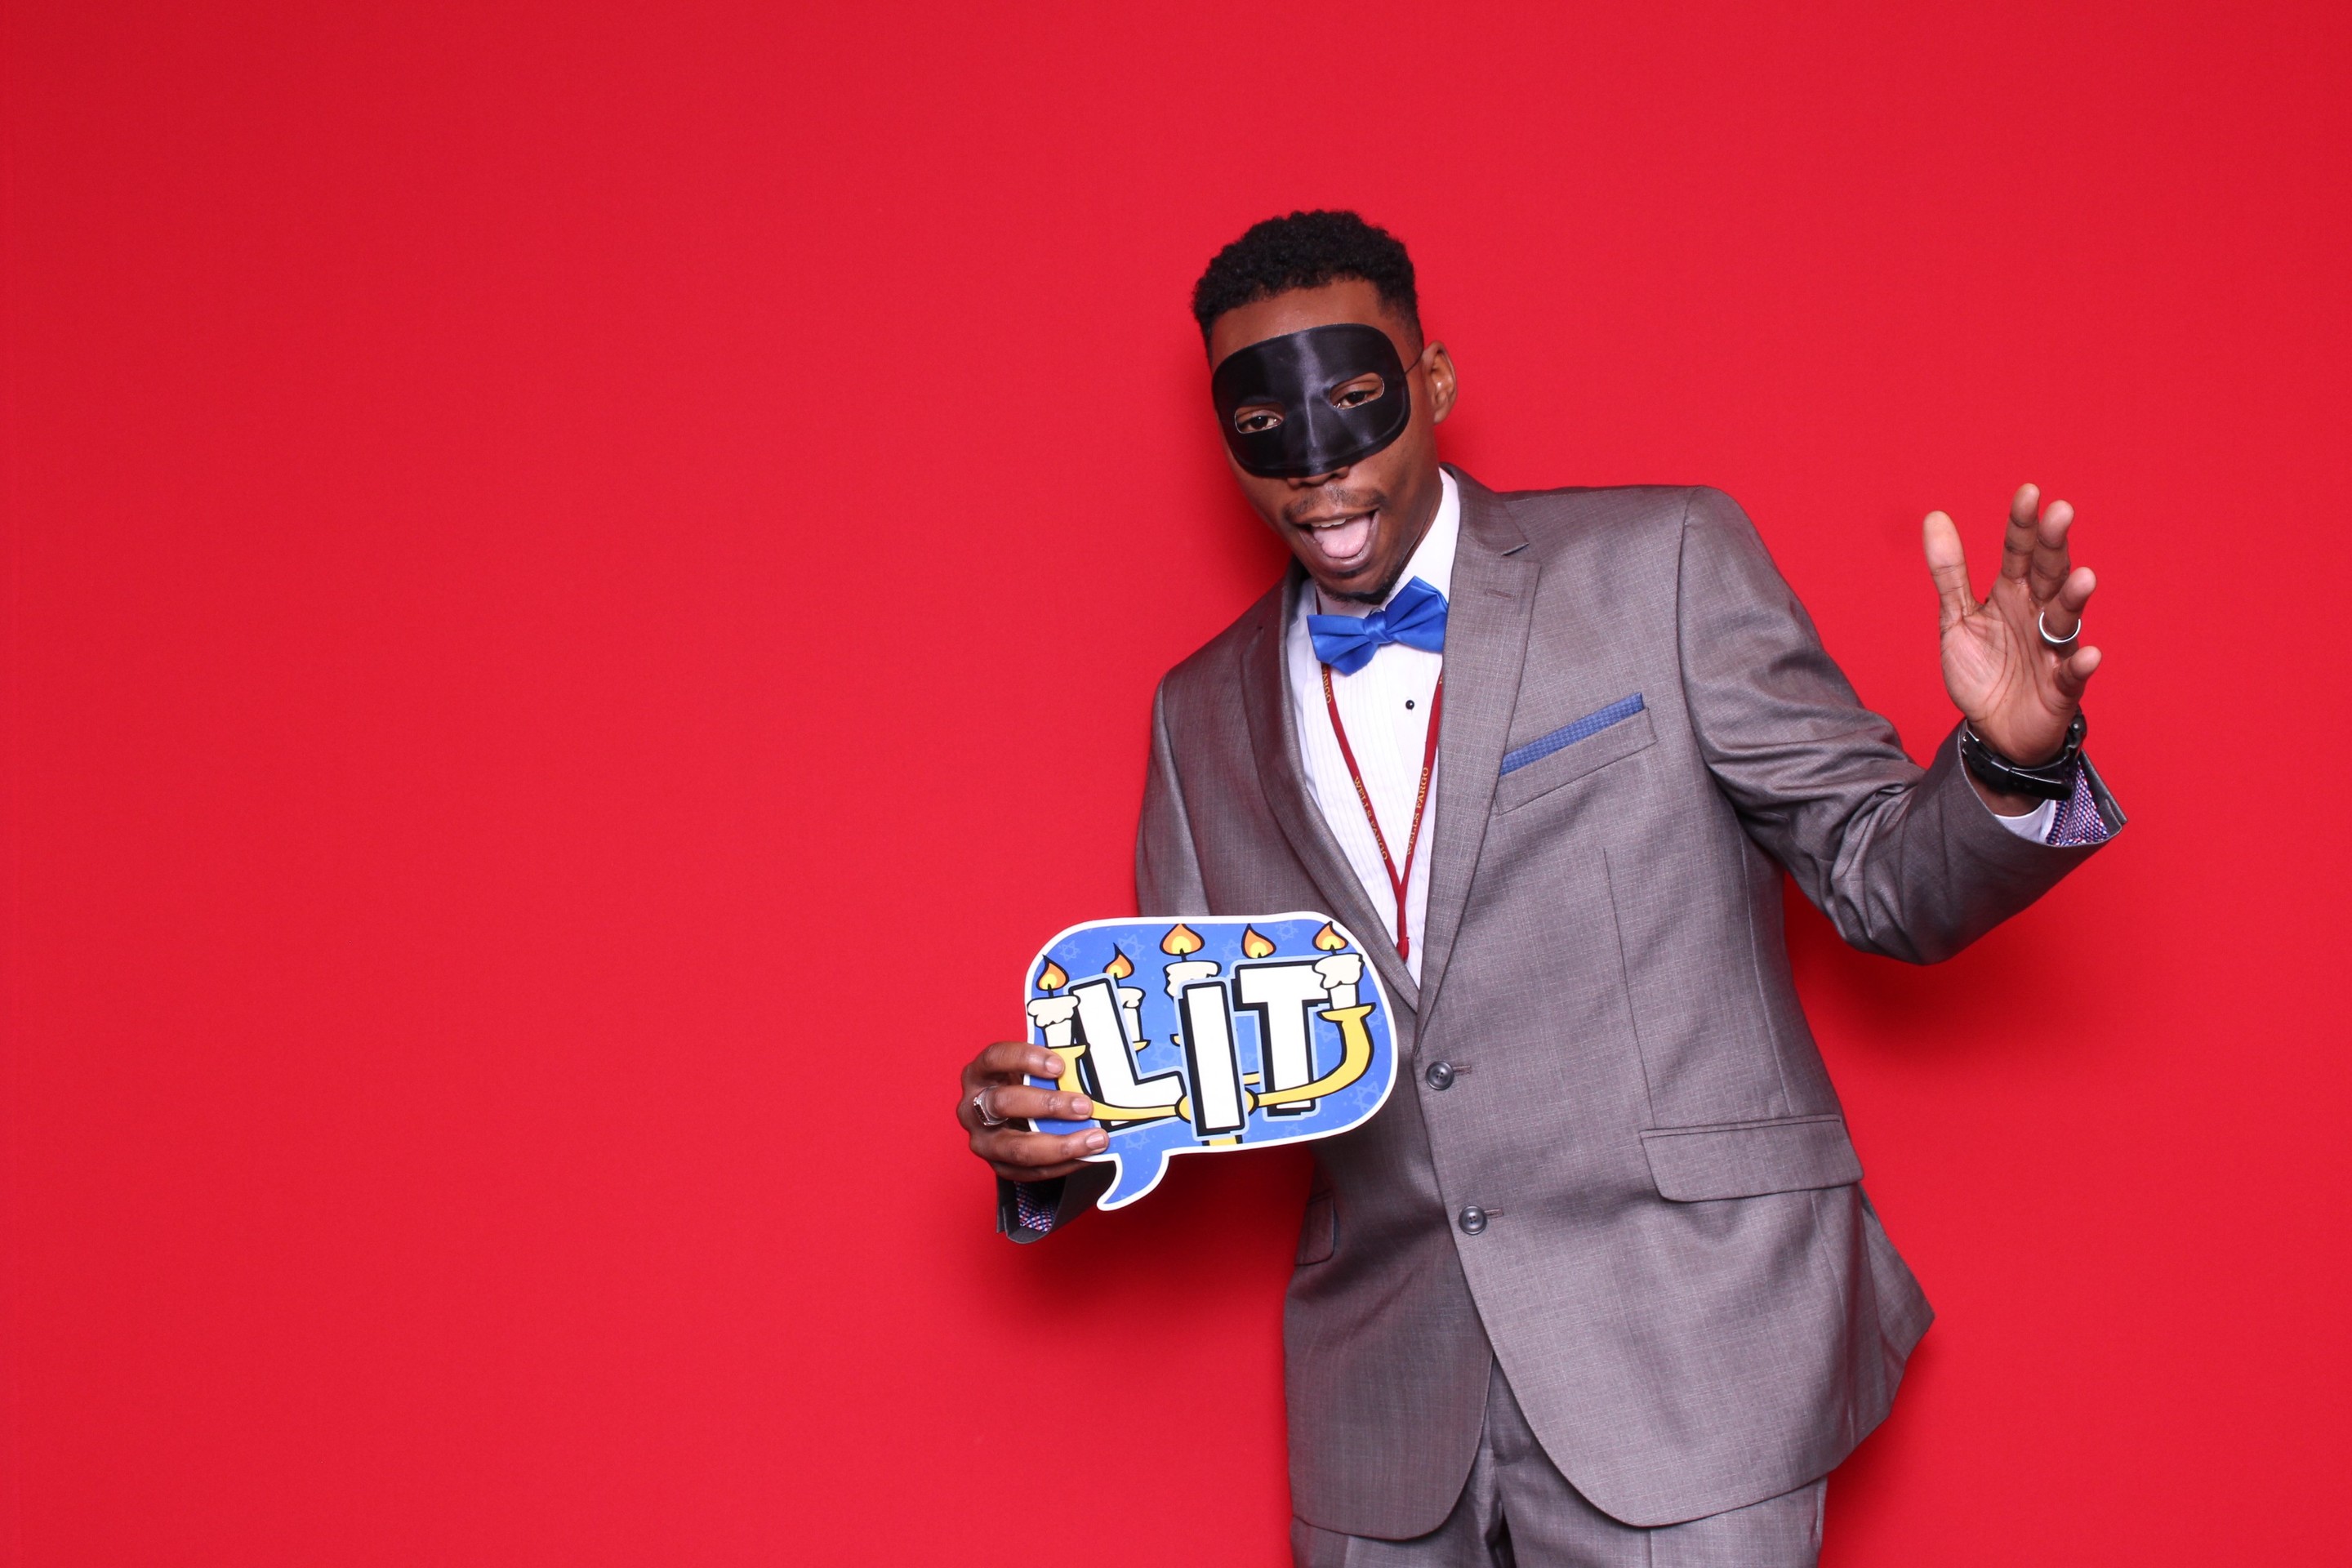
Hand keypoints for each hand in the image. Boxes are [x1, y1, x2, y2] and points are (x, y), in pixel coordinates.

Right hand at [957, 1042, 1105, 1181]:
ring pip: (1018, 1147)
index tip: (1059, 1066)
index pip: (995, 1058)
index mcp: (978, 1074)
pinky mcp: (998, 1166)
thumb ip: (1047, 1071)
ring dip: (1060, 1145)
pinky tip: (1086, 1156)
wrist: (1010, 1118)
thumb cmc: (1022, 1087)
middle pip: (1004, 1104)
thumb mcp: (1027, 1072)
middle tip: (1084, 1106)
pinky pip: (1031, 1171)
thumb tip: (1088, 1072)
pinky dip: (1062, 1165)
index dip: (1025, 1059)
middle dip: (1048, 1105)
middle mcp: (972, 1108)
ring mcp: (982, 1140)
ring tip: (1095, 1140)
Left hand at [1923, 484, 2103, 796]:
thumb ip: (1949, 572)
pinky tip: (2088, 655)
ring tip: (2083, 576)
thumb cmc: (1983, 669)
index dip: (2023, 524)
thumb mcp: (1957, 618)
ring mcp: (2053, 649)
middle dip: (2055, 545)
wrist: (1993, 729)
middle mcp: (2038, 614)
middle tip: (2061, 512)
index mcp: (2013, 594)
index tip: (2029, 492)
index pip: (2019, 552)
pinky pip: (2073, 675)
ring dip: (2074, 599)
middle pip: (2049, 574)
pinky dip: (2081, 665)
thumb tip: (1934, 516)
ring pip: (2066, 619)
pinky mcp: (2061, 688)